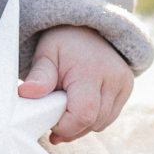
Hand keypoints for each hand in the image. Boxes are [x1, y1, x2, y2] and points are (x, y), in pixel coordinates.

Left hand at [19, 26, 133, 143]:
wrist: (89, 26)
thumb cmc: (64, 41)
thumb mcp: (46, 54)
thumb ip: (39, 76)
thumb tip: (26, 93)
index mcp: (91, 70)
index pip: (83, 114)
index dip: (65, 126)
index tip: (49, 121)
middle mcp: (114, 78)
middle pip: (92, 123)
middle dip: (70, 127)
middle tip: (53, 114)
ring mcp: (124, 84)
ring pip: (101, 124)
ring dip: (82, 124)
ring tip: (66, 107)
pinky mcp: (127, 89)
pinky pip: (108, 118)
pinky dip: (93, 118)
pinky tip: (80, 106)